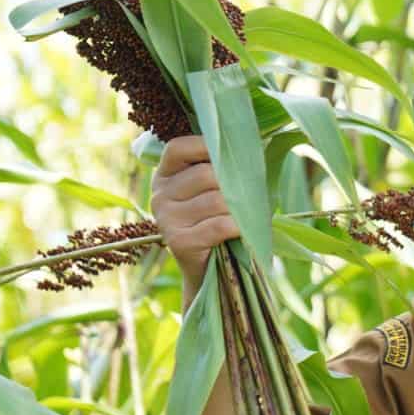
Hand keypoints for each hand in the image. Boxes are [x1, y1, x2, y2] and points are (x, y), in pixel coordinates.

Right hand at [151, 135, 240, 290]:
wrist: (209, 271)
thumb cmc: (217, 222)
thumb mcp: (213, 191)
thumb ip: (220, 168)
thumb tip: (254, 143)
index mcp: (165, 175)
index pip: (178, 147)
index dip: (206, 145)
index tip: (231, 155)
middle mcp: (159, 195)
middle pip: (205, 174)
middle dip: (235, 185)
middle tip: (250, 196)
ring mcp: (166, 219)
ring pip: (216, 200)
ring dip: (239, 209)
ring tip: (246, 216)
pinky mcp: (179, 242)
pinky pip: (219, 225)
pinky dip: (238, 227)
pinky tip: (241, 231)